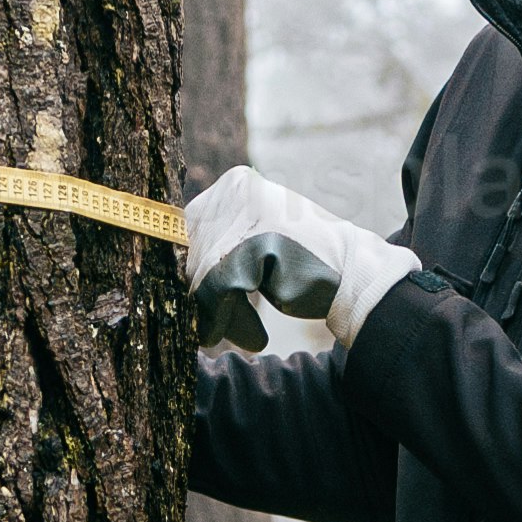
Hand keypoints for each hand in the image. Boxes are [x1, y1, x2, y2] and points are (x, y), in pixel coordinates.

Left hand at [184, 158, 412, 346]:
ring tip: (247, 335)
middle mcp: (234, 189)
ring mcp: (245, 213)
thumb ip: (217, 251)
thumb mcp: (255, 246)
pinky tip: (255, 336)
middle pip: (190, 254)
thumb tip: (166, 278)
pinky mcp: (254, 241)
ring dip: (219, 314)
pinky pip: (217, 287)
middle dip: (203, 299)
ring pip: (201, 274)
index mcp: (233, 184)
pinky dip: (228, 317)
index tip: (195, 306)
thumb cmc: (303, 267)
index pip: (184, 232)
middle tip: (216, 330)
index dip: (187, 275)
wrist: (356, 274)